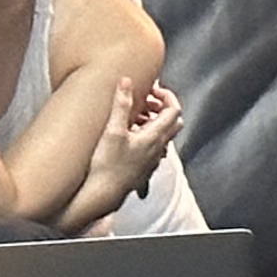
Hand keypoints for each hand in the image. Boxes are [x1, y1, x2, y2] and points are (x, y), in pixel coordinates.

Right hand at [81, 79, 182, 209]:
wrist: (102, 194)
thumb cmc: (107, 166)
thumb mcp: (113, 131)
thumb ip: (121, 105)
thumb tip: (126, 81)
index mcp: (155, 137)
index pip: (174, 110)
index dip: (166, 95)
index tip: (152, 89)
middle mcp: (158, 148)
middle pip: (173, 122)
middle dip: (162, 107)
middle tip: (145, 101)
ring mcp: (152, 159)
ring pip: (163, 134)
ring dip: (153, 121)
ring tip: (133, 116)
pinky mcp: (144, 167)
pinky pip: (153, 147)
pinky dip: (146, 135)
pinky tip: (128, 136)